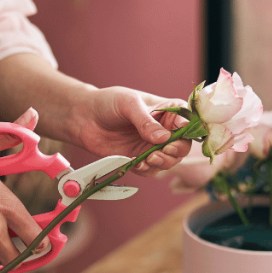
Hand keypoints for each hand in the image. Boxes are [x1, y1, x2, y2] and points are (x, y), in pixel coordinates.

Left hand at [68, 87, 192, 176]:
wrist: (83, 117)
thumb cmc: (108, 102)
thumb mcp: (128, 104)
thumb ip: (145, 121)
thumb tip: (163, 138)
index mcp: (167, 111)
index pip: (187, 121)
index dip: (187, 130)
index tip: (177, 134)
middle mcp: (163, 130)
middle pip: (182, 145)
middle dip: (176, 150)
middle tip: (164, 151)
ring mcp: (151, 146)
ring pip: (169, 160)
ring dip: (163, 162)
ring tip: (150, 159)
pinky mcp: (139, 159)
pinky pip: (151, 170)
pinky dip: (148, 170)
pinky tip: (139, 165)